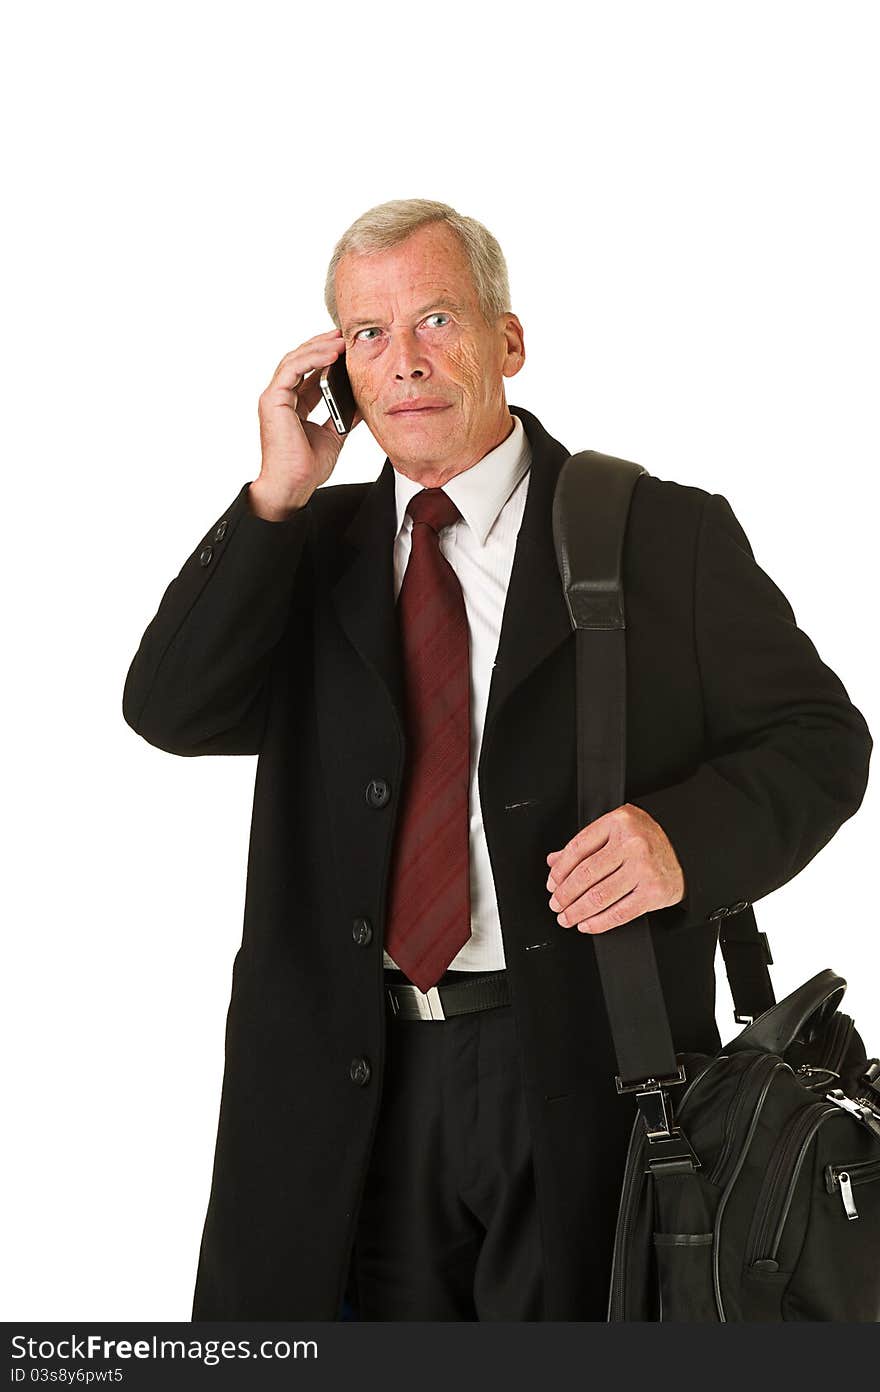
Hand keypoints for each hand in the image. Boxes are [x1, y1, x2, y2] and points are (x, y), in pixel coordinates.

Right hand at [250, 329, 363, 519]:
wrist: (294, 487)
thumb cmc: (307, 468)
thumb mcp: (333, 435)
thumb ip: (342, 416)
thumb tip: (360, 402)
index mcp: (292, 405)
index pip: (308, 372)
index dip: (326, 357)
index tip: (346, 348)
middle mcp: (281, 398)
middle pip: (300, 360)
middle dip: (323, 344)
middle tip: (345, 334)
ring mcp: (274, 398)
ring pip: (295, 360)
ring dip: (319, 347)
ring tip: (342, 340)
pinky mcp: (273, 400)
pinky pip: (293, 369)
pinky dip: (312, 358)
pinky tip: (332, 354)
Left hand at [545, 803, 684, 933]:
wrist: (687, 849)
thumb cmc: (649, 838)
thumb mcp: (616, 830)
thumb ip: (586, 844)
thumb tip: (554, 862)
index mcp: (618, 822)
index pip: (578, 848)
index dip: (559, 871)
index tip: (552, 884)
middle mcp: (632, 844)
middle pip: (586, 874)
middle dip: (565, 894)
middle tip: (556, 904)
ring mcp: (644, 869)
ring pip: (599, 896)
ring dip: (577, 911)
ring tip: (567, 917)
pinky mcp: (654, 892)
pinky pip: (619, 913)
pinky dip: (598, 923)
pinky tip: (587, 924)